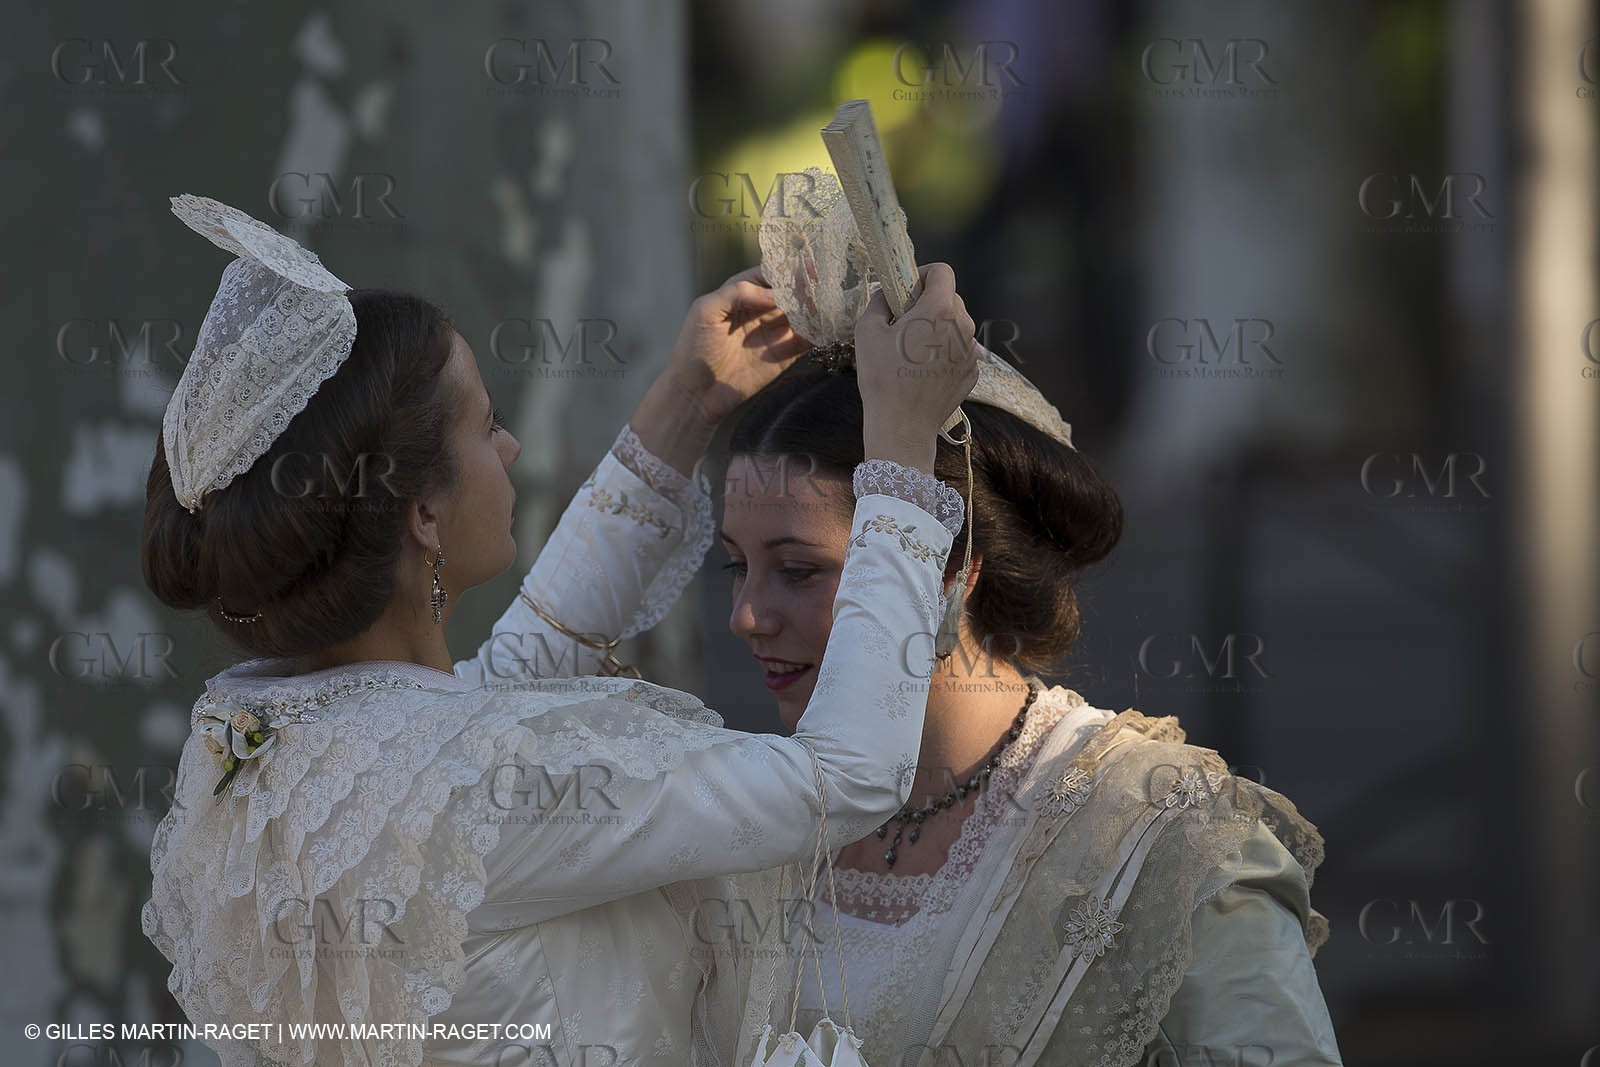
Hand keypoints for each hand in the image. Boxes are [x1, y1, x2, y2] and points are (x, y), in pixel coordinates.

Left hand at [660, 266, 812, 427]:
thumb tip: (774, 294)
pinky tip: (827, 324)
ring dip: (816, 306)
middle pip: (791, 290)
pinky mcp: (785, 353)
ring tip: (828, 301)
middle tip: (821, 283)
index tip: (805, 265)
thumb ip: (736, 292)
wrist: (697, 393)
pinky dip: (819, 330)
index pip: (770, 273)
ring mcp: (774, 330)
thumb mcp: (705, 311)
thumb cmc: (694, 348)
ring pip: (803, 312)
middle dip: (806, 285)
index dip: (788, 268)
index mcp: (741, 292)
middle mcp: (761, 308)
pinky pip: (808, 338)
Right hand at [853, 263, 978, 471]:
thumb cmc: (882, 377)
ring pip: (957, 325)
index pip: (942, 271)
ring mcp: (972, 351)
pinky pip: (960, 350)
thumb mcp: (867, 331)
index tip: (908, 288)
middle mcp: (963, 325)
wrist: (902, 426)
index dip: (923, 274)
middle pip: (951, 297)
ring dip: (938, 328)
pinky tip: (924, 370)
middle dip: (929, 302)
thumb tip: (888, 292)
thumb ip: (880, 301)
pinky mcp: (973, 371)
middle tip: (905, 321)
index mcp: (940, 309)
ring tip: (913, 351)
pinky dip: (945, 352)